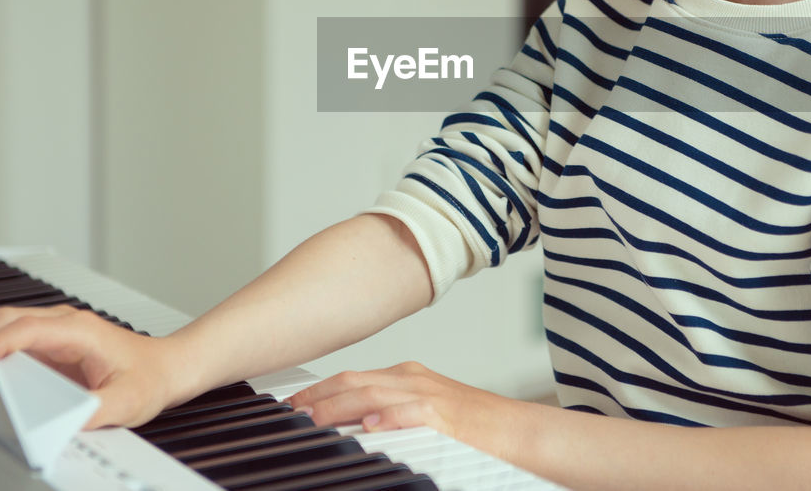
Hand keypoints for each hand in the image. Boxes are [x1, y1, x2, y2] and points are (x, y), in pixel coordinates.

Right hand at [0, 305, 187, 428]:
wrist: (166, 368)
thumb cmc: (151, 378)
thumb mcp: (129, 401)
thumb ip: (97, 411)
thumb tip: (65, 423)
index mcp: (82, 331)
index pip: (29, 329)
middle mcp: (65, 324)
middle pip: (9, 320)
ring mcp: (54, 332)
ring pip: (5, 324)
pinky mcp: (48, 345)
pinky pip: (12, 339)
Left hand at [286, 361, 522, 462]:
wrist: (519, 431)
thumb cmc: (476, 429)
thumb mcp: (424, 415)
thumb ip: (390, 415)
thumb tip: (353, 427)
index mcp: (407, 378)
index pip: (353, 378)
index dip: (320, 390)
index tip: (294, 404)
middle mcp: (414, 380)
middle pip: (355, 381)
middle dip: (318, 395)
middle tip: (291, 411)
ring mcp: (430, 395)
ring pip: (374, 393)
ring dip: (339, 406)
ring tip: (313, 418)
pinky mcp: (447, 416)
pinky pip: (413, 412)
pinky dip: (389, 417)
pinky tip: (369, 426)